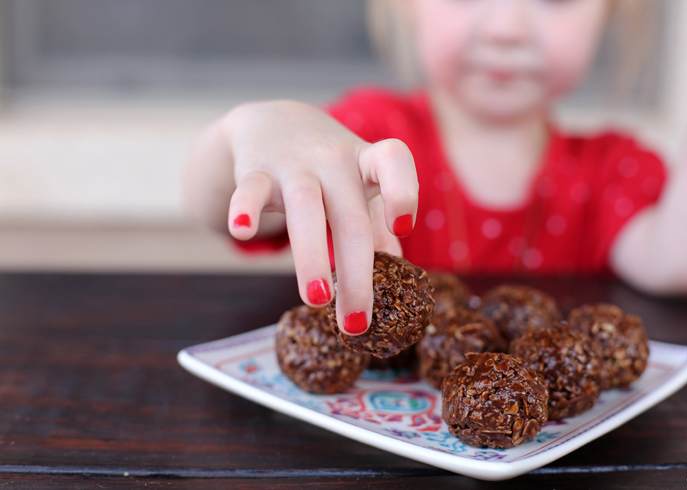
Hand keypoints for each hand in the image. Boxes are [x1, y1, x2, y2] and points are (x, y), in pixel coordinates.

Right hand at [222, 100, 417, 333]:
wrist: (272, 120)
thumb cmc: (327, 167)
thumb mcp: (356, 186)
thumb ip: (376, 227)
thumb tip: (399, 276)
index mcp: (365, 163)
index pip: (393, 161)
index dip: (402, 192)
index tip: (402, 229)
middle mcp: (334, 160)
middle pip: (350, 217)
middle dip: (356, 274)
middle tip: (356, 324)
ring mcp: (294, 164)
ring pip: (305, 209)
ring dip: (312, 256)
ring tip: (317, 300)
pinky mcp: (255, 169)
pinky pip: (250, 189)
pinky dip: (244, 208)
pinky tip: (241, 231)